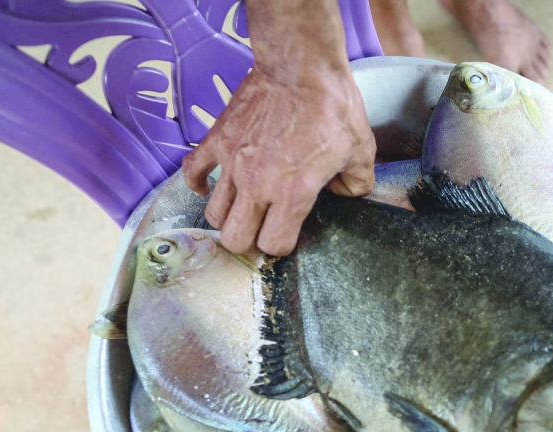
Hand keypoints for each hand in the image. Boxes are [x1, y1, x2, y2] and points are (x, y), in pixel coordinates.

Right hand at [183, 63, 375, 255]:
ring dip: (228, 216)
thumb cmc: (332, 105)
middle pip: (235, 239)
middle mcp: (257, 184)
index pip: (273, 244)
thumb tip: (347, 194)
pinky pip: (192, 172)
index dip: (281, 245)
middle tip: (259, 229)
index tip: (286, 235)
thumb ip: (357, 183)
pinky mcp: (217, 140)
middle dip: (249, 241)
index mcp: (293, 192)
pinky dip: (197, 184)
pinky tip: (210, 186)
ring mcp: (232, 163)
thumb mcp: (360, 149)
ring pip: (214, 214)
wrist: (300, 65)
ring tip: (242, 208)